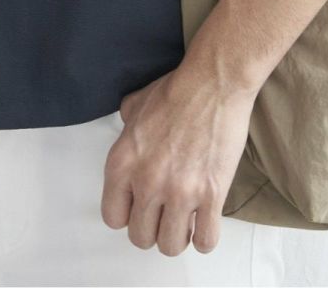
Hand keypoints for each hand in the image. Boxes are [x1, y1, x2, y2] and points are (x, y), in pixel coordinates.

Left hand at [100, 64, 257, 255]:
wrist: (214, 82)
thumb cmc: (177, 90)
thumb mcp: (135, 105)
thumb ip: (126, 126)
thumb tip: (127, 127)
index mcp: (122, 162)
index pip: (112, 217)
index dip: (128, 214)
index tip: (140, 207)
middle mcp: (146, 182)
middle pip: (140, 237)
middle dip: (153, 228)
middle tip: (164, 214)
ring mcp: (179, 192)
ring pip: (170, 246)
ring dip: (178, 236)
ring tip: (185, 220)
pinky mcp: (211, 195)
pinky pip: (204, 241)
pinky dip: (205, 237)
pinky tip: (206, 221)